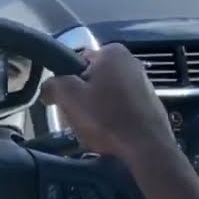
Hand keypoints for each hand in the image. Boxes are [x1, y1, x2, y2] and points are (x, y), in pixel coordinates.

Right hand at [40, 44, 175, 160]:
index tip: (67, 102)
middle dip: (83, 98)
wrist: (146, 147)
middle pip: (92, 80)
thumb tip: (48, 88)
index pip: (77, 62)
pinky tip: (111, 134)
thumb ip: (53, 85)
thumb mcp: (69, 97)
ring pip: (106, 95)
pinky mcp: (150, 103)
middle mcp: (131, 60)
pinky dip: (113, 118)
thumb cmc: (107, 117)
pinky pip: (121, 108)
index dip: (67, 83)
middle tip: (79, 118)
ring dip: (97, 111)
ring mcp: (144, 82)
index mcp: (112, 52)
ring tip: (96, 131)